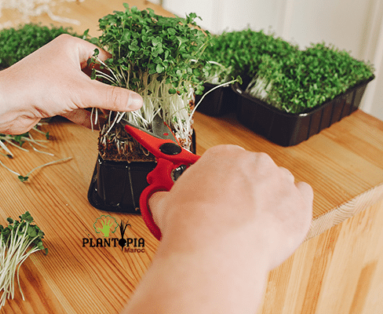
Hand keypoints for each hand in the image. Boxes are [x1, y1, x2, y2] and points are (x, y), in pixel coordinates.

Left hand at [0, 34, 142, 133]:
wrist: (4, 105)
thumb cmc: (34, 86)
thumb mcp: (82, 91)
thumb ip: (111, 97)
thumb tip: (135, 100)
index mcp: (71, 48)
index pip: (104, 58)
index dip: (119, 73)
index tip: (133, 86)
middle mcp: (63, 62)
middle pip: (96, 78)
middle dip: (109, 93)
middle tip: (126, 105)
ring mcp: (56, 81)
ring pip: (85, 94)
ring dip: (98, 107)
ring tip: (116, 118)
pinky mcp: (51, 98)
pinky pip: (74, 106)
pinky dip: (85, 115)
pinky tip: (98, 125)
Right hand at [149, 145, 312, 269]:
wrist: (216, 250)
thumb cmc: (194, 225)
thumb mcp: (165, 204)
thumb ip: (163, 196)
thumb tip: (156, 199)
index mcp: (223, 156)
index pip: (226, 159)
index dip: (221, 178)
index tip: (217, 190)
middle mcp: (254, 163)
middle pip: (253, 170)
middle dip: (244, 188)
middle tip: (231, 211)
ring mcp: (279, 181)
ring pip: (277, 183)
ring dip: (268, 197)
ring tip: (251, 222)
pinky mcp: (299, 204)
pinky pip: (301, 196)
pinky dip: (292, 206)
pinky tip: (277, 218)